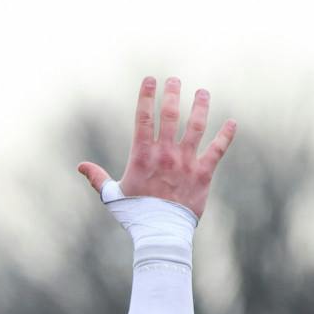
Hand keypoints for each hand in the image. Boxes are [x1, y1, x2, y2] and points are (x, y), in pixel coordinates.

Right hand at [79, 76, 235, 218]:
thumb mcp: (112, 196)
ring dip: (200, 106)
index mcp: (143, 155)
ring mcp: (186, 162)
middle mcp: (165, 154)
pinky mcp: (203, 174)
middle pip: (170, 115)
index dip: (147, 95)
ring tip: (203, 92)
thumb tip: (80, 166)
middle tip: (175, 80)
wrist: (161, 234)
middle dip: (172, 93)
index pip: (144, 117)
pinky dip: (226, 135)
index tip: (150, 79)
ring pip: (196, 126)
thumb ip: (98, 178)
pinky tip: (232, 122)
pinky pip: (217, 150)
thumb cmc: (135, 215)